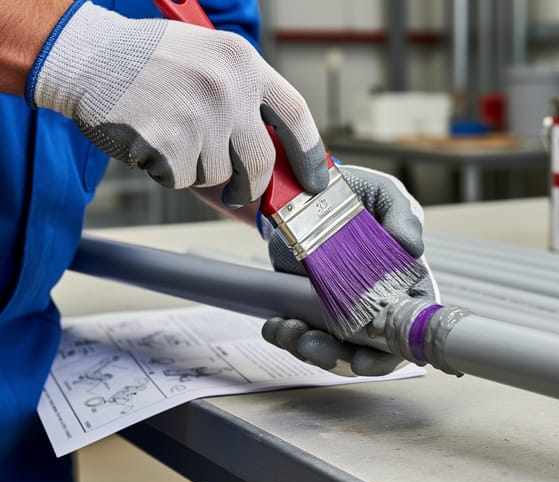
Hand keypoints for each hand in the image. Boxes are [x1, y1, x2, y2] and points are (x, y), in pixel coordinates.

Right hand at [29, 1, 327, 206]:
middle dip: (251, 185)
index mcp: (244, 64)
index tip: (314, 180)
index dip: (309, 156)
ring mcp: (200, 119)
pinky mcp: (170, 146)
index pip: (296, 116)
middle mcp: (228, 90)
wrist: (86, 56)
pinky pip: (182, 179)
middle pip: (260, 162)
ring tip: (170, 134)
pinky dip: (167, 171)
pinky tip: (151, 141)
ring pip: (218, 174)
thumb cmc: (148, 60)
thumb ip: (245, 98)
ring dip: (196, 168)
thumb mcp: (210, 58)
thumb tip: (277, 156)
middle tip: (240, 190)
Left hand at [262, 164, 437, 376]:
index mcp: (406, 283)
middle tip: (314, 346)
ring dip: (308, 348)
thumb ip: (403, 214)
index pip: (409, 328)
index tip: (365, 358)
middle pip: (368, 349)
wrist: (309, 188)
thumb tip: (412, 246)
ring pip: (333, 347)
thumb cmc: (359, 193)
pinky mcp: (310, 306)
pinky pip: (302, 332)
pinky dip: (287, 334)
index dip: (392, 352)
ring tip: (288, 331)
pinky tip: (276, 325)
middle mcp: (377, 303)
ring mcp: (342, 308)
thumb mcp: (385, 194)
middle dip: (340, 357)